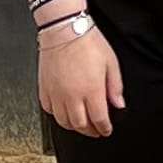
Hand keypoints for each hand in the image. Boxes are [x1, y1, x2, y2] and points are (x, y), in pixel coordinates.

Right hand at [36, 23, 124, 137]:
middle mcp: (72, 95)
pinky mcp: (44, 89)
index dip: (104, 129)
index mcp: (91, 90)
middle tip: (95, 131)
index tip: (106, 130)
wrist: (64, 30)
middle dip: (90, 131)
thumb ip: (115, 87)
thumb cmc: (87, 43)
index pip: (99, 119)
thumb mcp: (111, 63)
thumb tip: (119, 103)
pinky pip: (49, 110)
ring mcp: (56, 94)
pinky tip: (64, 113)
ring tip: (81, 125)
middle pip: (80, 125)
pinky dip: (57, 116)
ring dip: (74, 127)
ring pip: (63, 121)